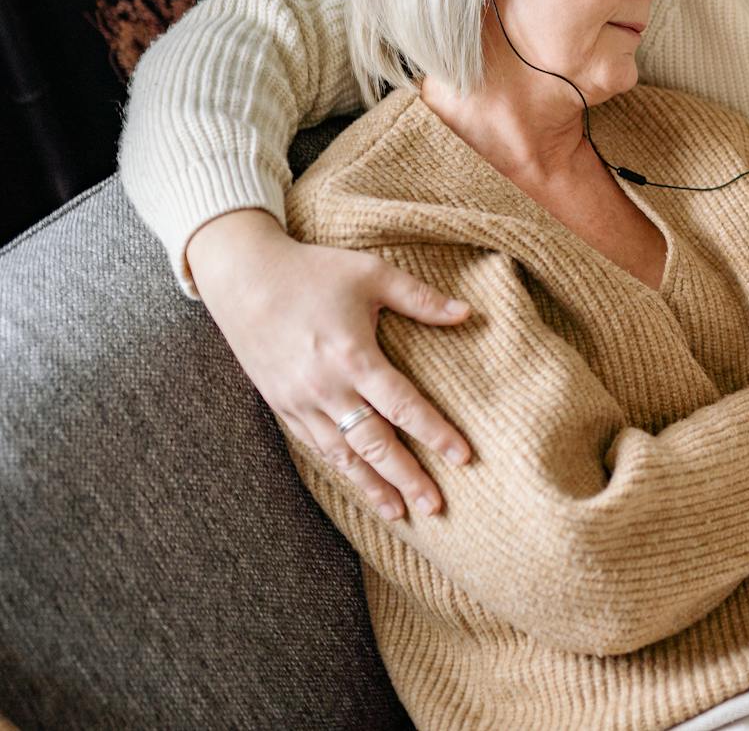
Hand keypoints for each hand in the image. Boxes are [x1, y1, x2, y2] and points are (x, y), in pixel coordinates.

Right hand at [185, 209, 474, 520]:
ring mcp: (300, 401)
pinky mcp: (281, 405)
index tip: (463, 458)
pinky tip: (358, 484)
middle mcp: (326, 388)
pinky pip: (315, 446)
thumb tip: (469, 314)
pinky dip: (340, 469)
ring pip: (342, 455)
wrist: (242, 277)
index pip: (403, 406)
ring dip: (372, 486)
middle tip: (436, 506)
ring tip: (400, 514)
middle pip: (374, 444)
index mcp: (353, 356)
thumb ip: (421, 298)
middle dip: (406, 478)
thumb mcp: (372, 274)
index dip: (435, 434)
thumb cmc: (313, 271)